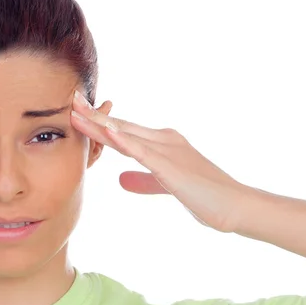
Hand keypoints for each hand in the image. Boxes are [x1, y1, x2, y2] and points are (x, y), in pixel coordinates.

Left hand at [71, 91, 249, 232]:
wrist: (234, 205)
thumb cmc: (203, 195)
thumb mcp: (163, 185)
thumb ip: (142, 180)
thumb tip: (119, 180)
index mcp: (161, 143)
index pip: (123, 130)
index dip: (100, 121)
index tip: (77, 111)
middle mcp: (163, 140)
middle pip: (121, 126)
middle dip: (94, 114)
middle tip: (71, 99)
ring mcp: (168, 151)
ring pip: (127, 135)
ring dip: (101, 124)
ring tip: (77, 112)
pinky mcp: (172, 168)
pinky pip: (143, 153)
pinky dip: (124, 142)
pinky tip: (107, 134)